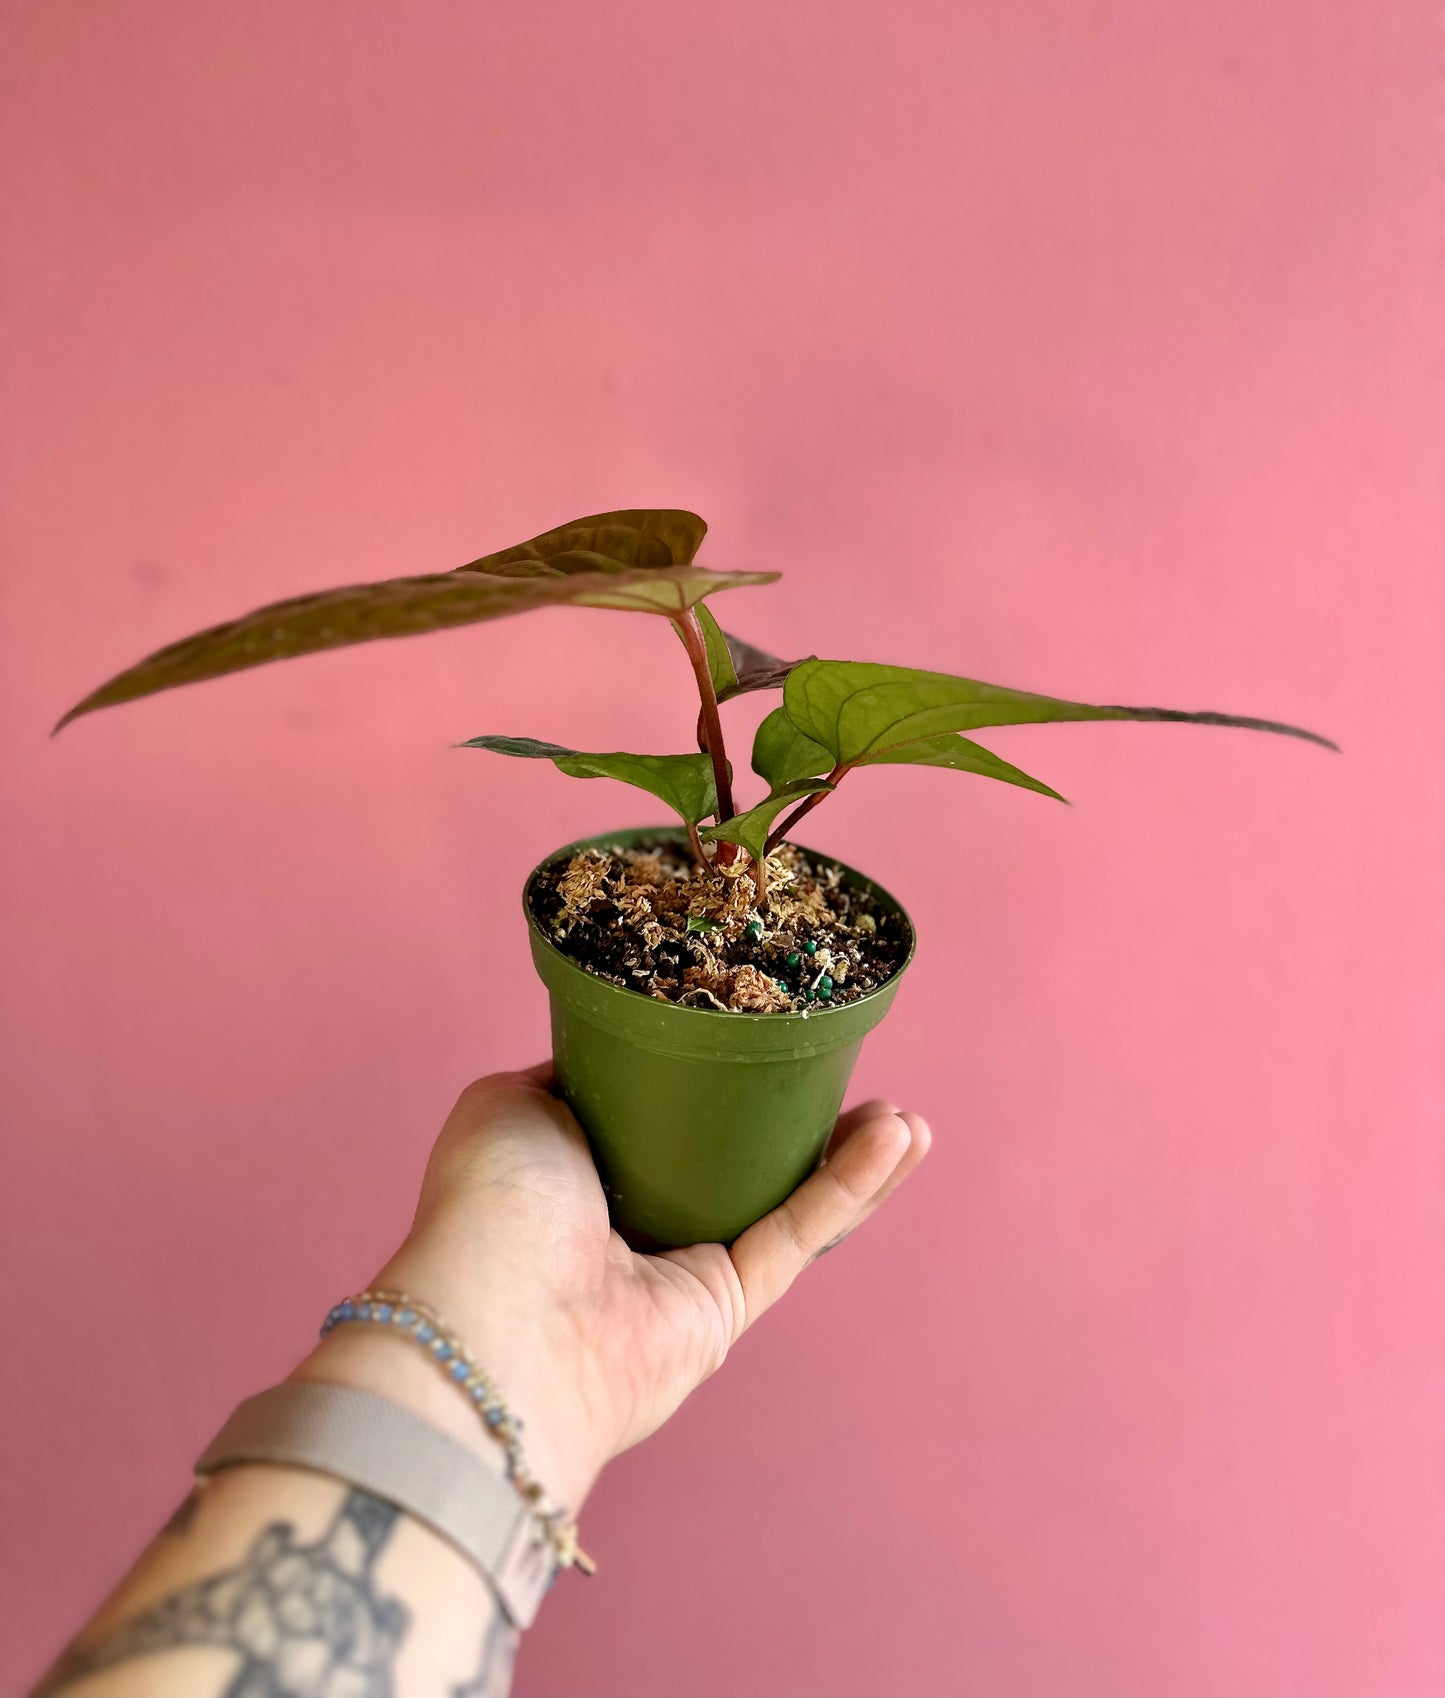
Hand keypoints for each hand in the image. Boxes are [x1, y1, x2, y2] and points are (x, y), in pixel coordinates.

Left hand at [300, 1066, 930, 1514]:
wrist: (499, 1320)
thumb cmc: (491, 1205)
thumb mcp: (513, 1103)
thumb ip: (573, 1071)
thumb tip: (618, 1049)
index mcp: (580, 1170)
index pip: (667, 1116)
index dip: (721, 1076)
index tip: (771, 1030)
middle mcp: (635, 1219)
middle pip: (743, 1158)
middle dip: (807, 1120)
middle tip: (855, 1075)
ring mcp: (682, 1268)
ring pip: (787, 1199)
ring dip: (854, 1160)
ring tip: (909, 1119)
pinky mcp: (723, 1308)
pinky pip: (798, 1236)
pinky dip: (850, 1188)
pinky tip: (900, 1140)